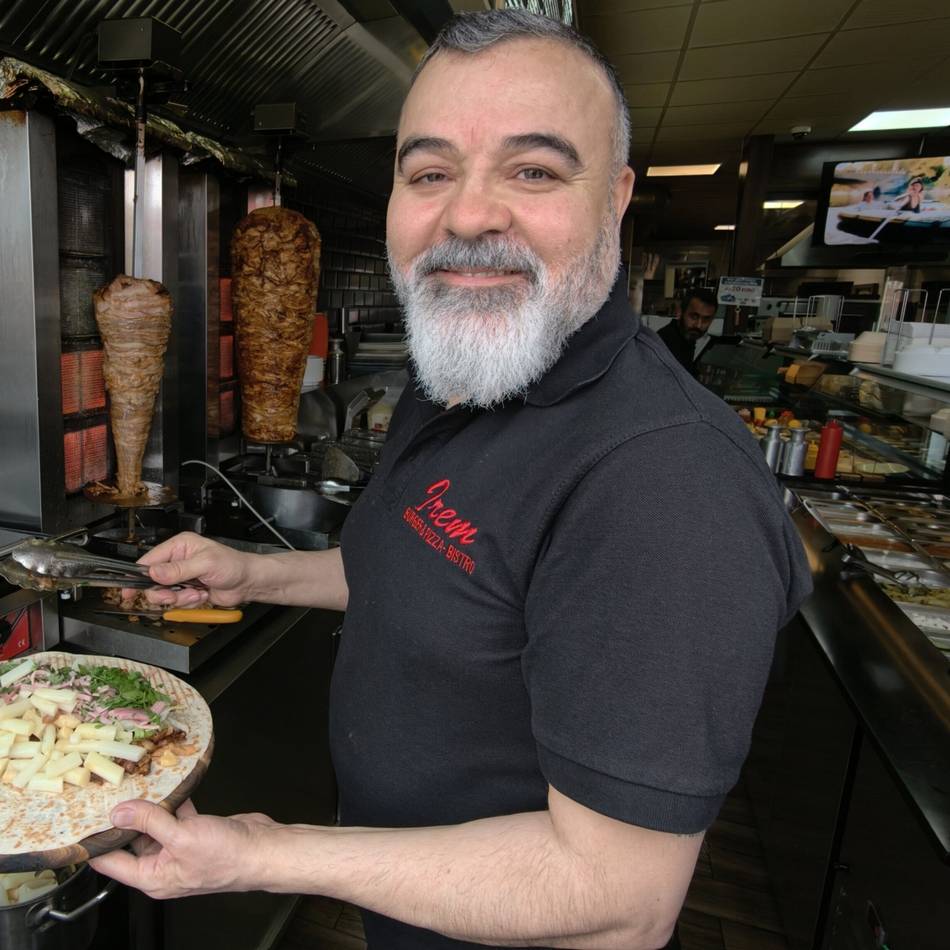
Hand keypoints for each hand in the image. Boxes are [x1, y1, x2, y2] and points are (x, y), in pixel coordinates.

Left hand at [88, 799, 278, 898]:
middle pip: (131, 840)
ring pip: (154, 824)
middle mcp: (163, 864)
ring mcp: (180, 847)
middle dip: (122, 817)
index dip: (94, 842)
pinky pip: (176, 815)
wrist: (262, 850)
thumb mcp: (181, 837)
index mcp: (152, 876)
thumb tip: (120, 811)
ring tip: (136, 783)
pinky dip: (172, 801)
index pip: (110, 861)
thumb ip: (149, 822)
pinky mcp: (196, 832)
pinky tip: (170, 784)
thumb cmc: (226, 856)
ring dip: (148, 805)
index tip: (82, 820)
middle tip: (110, 791)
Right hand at [130, 532, 254, 607]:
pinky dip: (188, 602)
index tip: (128, 590)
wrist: (248, 582)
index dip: (137, 576)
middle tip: (176, 595)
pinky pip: (177, 602)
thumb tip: (154, 572)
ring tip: (196, 593)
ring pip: (164, 594)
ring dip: (179, 598)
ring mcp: (182, 577)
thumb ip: (179, 570)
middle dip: (164, 592)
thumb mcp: (205, 564)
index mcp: (179, 546)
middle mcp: (178, 560)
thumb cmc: (233, 565)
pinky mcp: (187, 591)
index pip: (149, 560)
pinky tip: (202, 596)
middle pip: (153, 581)